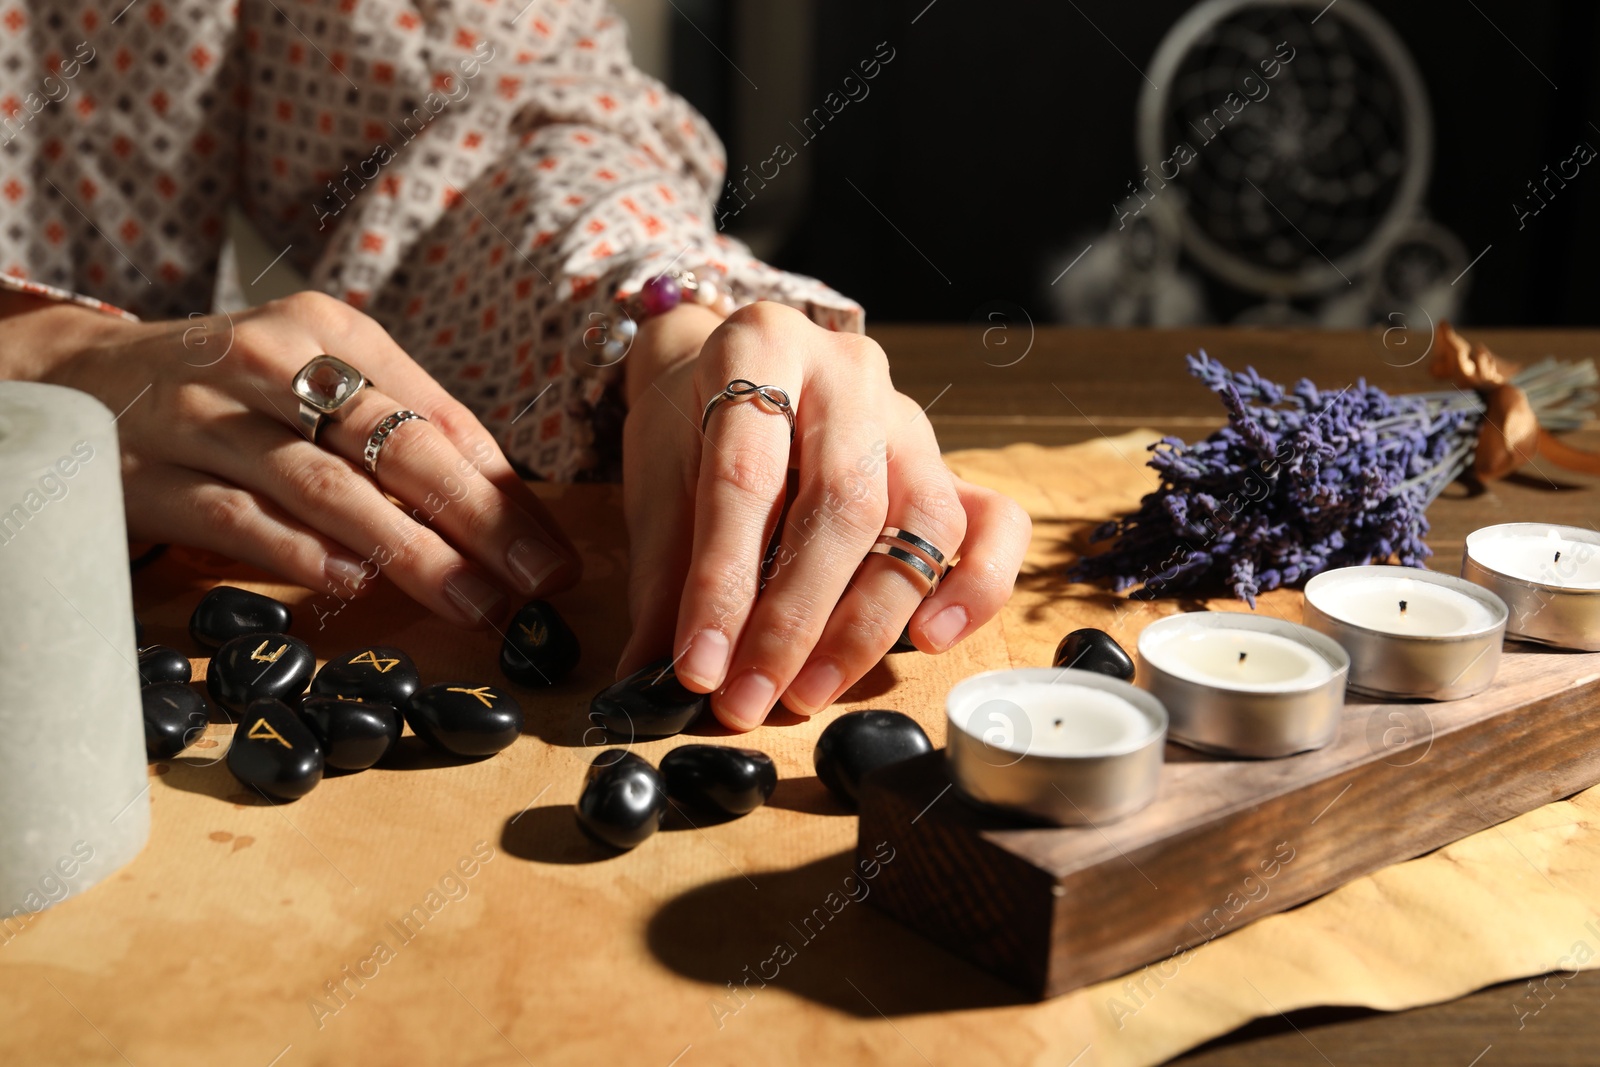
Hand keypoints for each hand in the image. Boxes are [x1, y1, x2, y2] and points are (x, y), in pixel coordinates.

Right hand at [14, 292, 578, 624]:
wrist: (77, 379)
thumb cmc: (233, 393)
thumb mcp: (317, 385)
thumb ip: (399, 435)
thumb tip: (504, 514)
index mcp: (331, 330)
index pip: (441, 416)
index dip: (503, 492)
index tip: (552, 555)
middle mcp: (273, 361)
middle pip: (396, 448)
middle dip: (477, 522)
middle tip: (533, 585)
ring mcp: (207, 416)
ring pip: (327, 487)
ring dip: (409, 551)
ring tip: (470, 603)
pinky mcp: (150, 472)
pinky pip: (240, 518)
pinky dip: (301, 555)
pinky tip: (354, 588)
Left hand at [618, 302, 1030, 729]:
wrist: (736, 377)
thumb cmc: (693, 430)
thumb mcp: (658, 483)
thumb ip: (662, 578)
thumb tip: (644, 686)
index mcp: (761, 346)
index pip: (746, 477)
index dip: (721, 583)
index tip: (699, 667)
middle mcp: (848, 372)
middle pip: (842, 503)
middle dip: (793, 620)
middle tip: (751, 699)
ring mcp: (910, 416)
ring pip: (922, 520)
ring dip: (868, 623)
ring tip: (812, 690)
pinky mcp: (949, 464)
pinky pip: (994, 522)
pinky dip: (974, 586)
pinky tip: (928, 640)